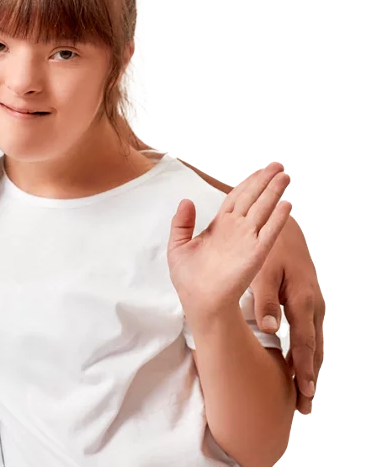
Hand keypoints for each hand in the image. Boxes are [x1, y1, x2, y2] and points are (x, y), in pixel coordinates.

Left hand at [168, 162, 292, 329]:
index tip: (259, 169)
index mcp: (220, 226)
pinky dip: (278, 219)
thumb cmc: (189, 279)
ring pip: (263, 210)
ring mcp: (247, 240)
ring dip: (275, 192)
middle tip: (279, 163)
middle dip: (266, 180)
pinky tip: (287, 204)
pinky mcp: (255, 254)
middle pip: (253, 198)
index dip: (248, 182)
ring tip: (286, 175)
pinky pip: (268, 233)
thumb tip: (186, 200)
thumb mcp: (179, 246)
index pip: (236, 197)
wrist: (199, 303)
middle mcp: (236, 230)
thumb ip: (182, 223)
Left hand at [250, 216, 325, 415]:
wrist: (283, 226)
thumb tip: (268, 329)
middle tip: (306, 408)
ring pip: (316, 344)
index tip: (304, 394)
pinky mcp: (311, 302)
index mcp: (302, 299)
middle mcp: (314, 305)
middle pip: (315, 351)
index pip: (304, 343)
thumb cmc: (270, 247)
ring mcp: (315, 304)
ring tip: (305, 397)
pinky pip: (312, 334)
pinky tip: (302, 368)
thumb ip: (265, 300)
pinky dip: (309, 354)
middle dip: (311, 380)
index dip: (303, 370)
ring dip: (311, 370)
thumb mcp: (263, 270)